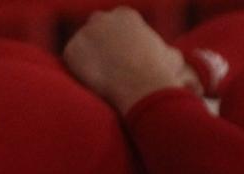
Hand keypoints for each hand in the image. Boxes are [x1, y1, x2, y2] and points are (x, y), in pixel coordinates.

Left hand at [63, 8, 194, 113]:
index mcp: (126, 15)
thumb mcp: (171, 57)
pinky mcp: (72, 51)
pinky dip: (79, 71)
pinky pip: (72, 60)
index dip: (119, 43)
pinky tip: (92, 83)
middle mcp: (103, 18)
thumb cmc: (161, 74)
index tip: (123, 59)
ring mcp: (85, 33)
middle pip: (97, 29)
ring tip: (101, 78)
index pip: (117, 25)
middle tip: (109, 67)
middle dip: (101, 44)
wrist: (142, 87)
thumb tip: (169, 56)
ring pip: (84, 44)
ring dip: (89, 57)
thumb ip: (164, 51)